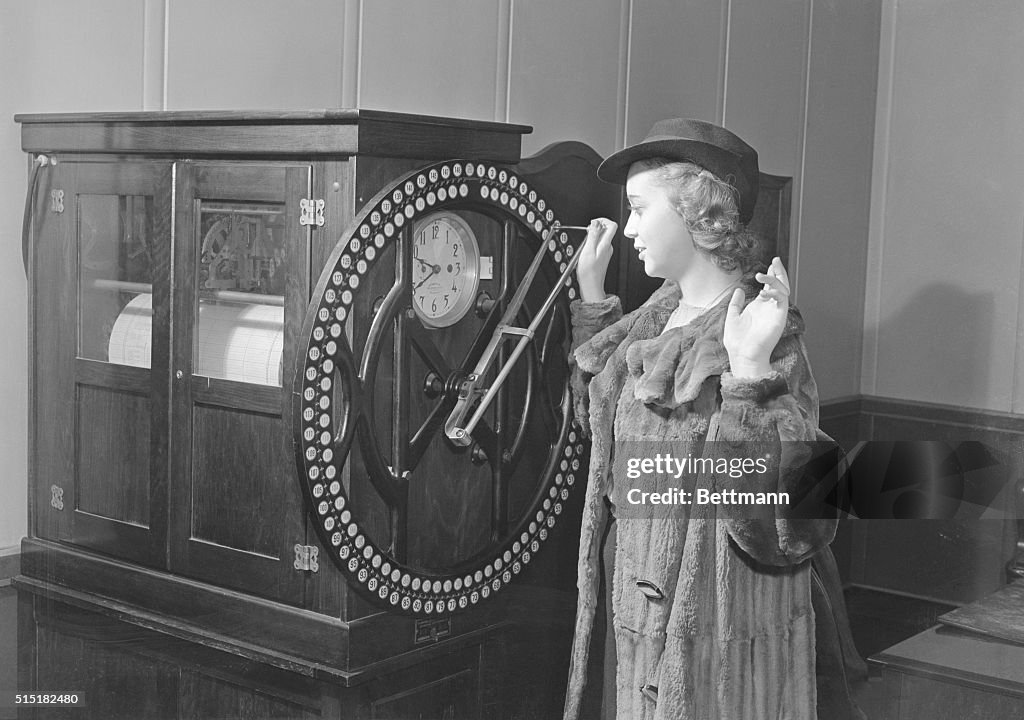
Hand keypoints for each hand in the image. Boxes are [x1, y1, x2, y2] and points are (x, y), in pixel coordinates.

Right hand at [575, 218, 616, 301]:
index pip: (612, 225)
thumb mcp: (588, 251)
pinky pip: (598, 245)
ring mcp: (606, 252)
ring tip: (585, 246)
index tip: (593, 222)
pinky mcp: (602, 256)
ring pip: (601, 238)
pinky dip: (591, 245)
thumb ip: (593, 235)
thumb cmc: (589, 272)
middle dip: (595, 228)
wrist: (591, 286)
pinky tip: (586, 252)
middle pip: (606, 230)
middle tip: (586, 234)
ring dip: (592, 237)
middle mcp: (608, 247)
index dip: (602, 220)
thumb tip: (596, 222)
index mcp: (606, 244)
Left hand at [723, 257, 790, 377]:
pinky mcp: (779, 316)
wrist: (743, 356)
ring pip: (783, 289)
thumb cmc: (738, 342)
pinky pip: (783, 299)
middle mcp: (769, 308)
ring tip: (762, 274)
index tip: (770, 264)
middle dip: (779, 272)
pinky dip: (776, 292)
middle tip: (775, 260)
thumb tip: (739, 290)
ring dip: (775, 279)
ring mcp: (775, 311)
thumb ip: (736, 303)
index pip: (768, 287)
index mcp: (759, 307)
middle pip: (779, 285)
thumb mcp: (732, 317)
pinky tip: (765, 291)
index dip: (770, 275)